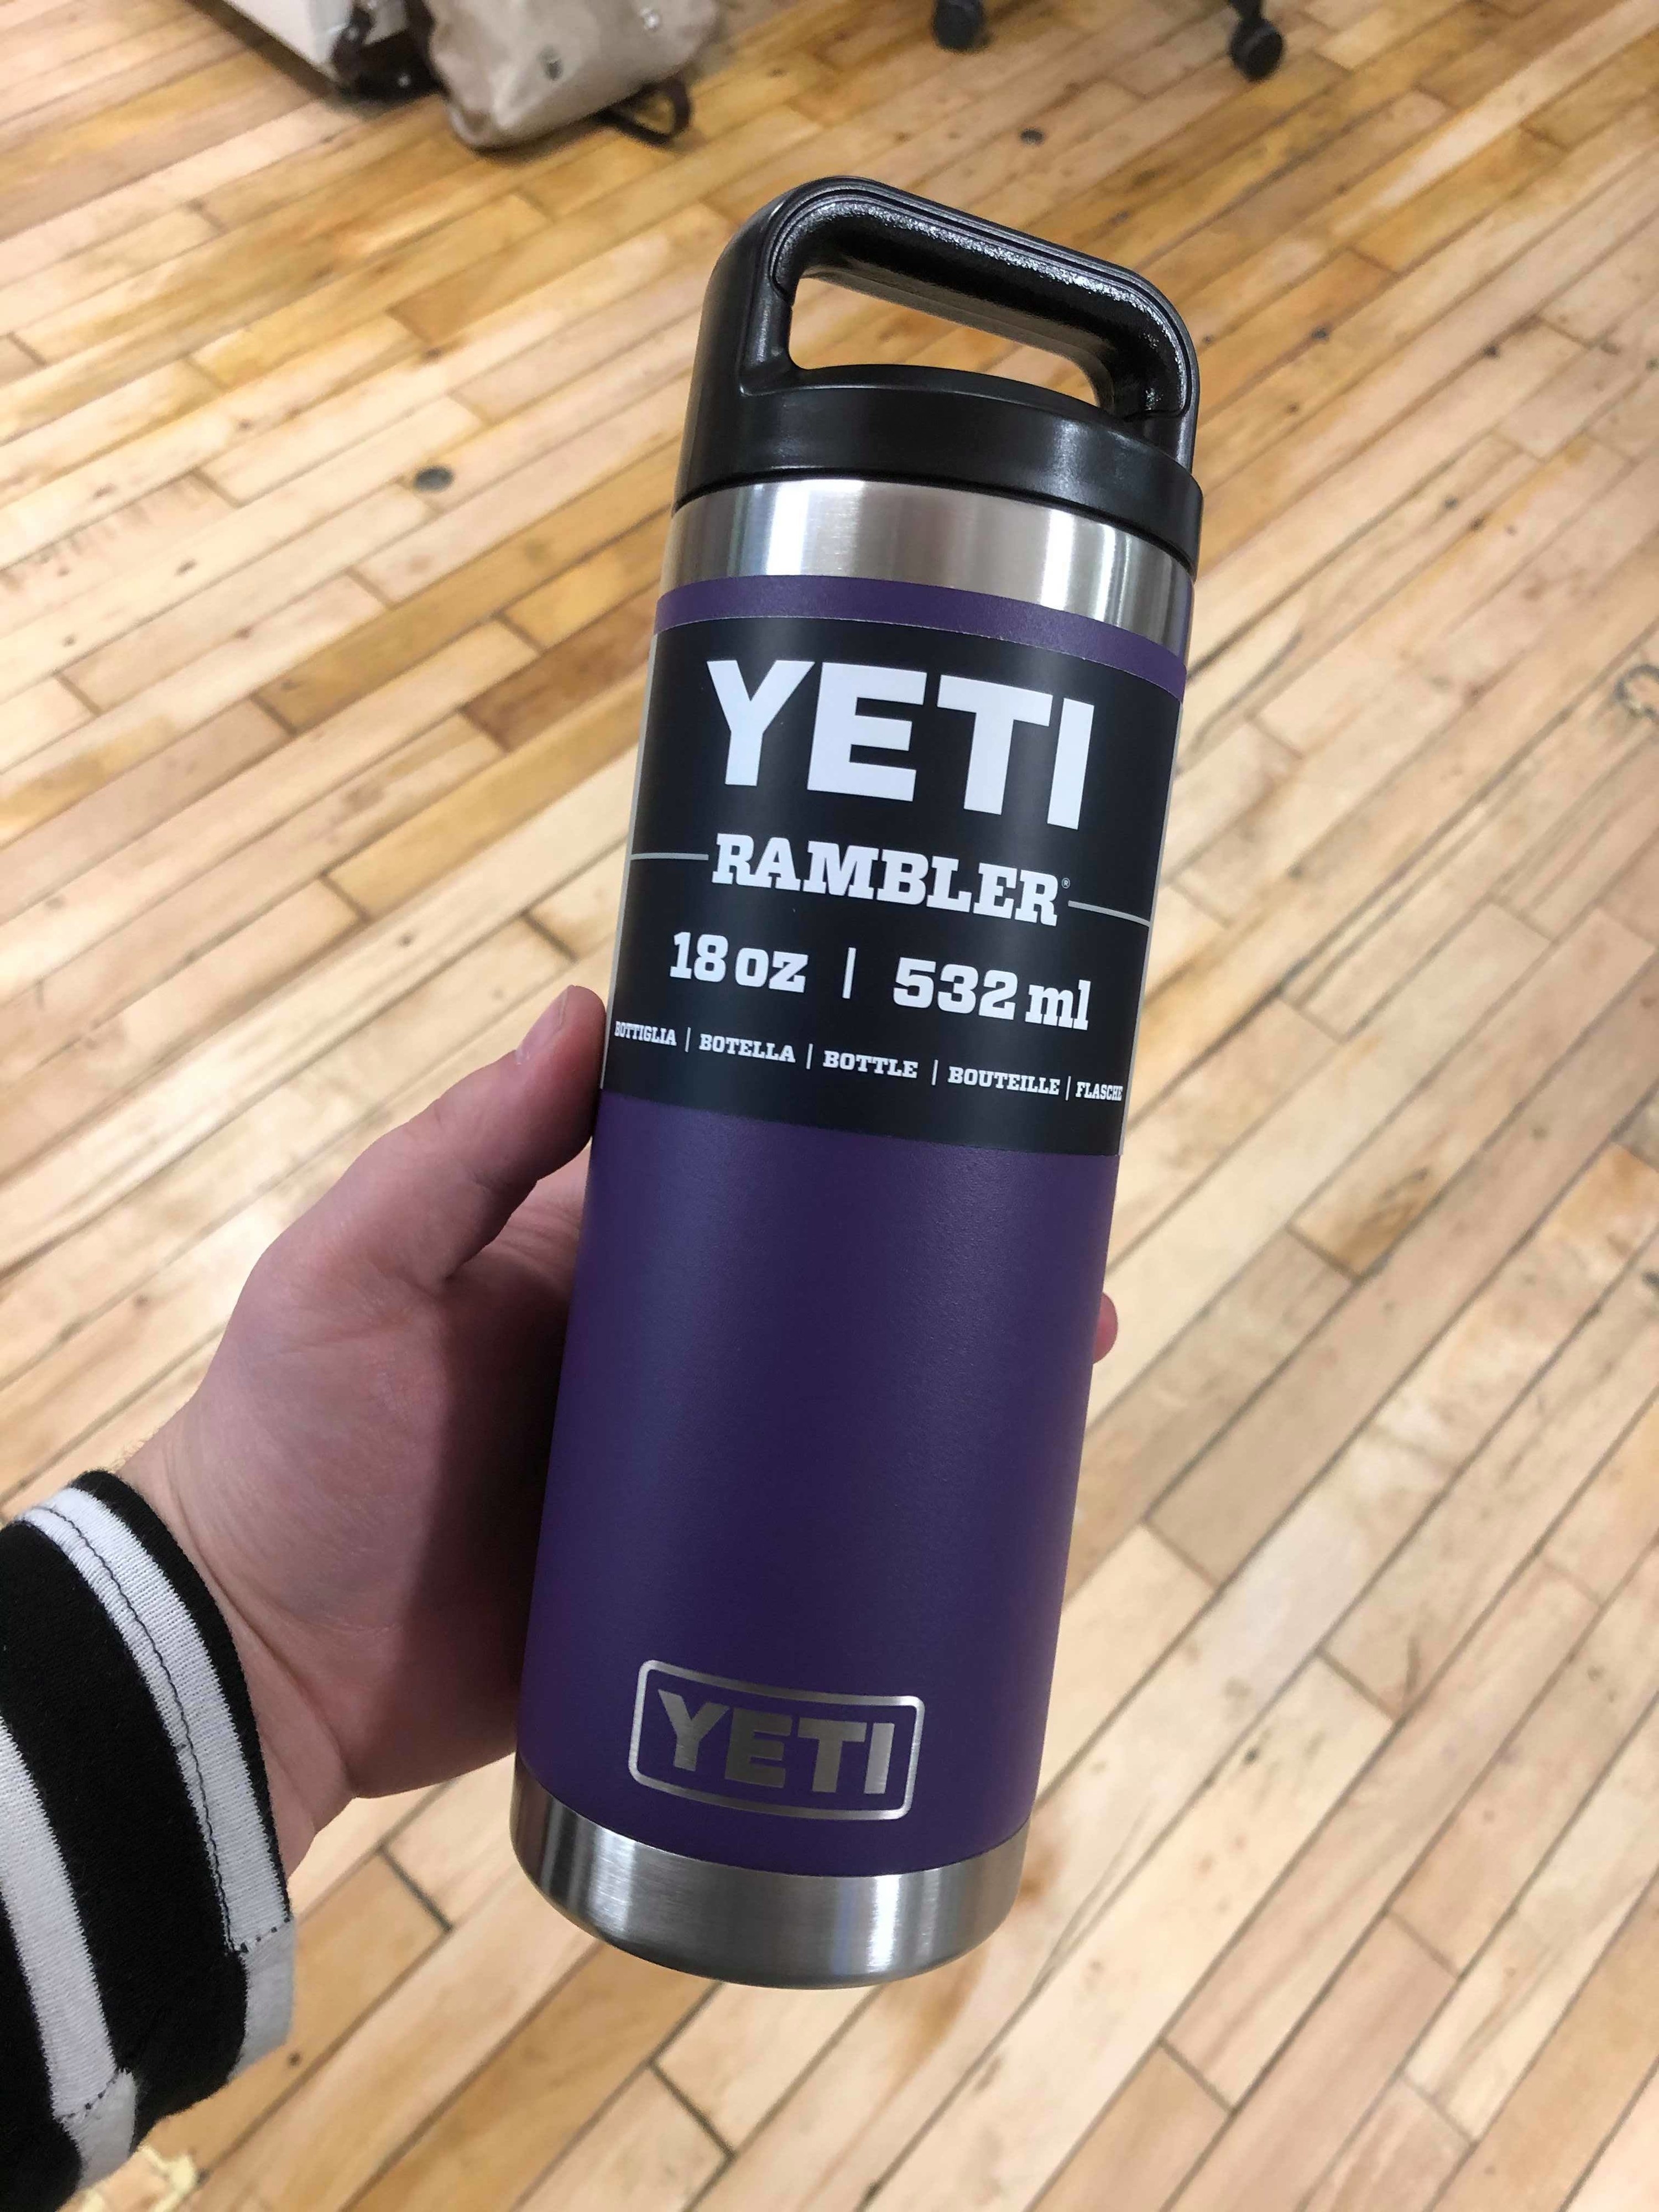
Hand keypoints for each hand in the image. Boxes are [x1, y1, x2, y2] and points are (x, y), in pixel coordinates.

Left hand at [124, 984, 1117, 1871]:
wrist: (256, 1663)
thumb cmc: (293, 1446)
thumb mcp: (356, 1273)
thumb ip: (461, 1153)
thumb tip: (590, 1010)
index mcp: (585, 1262)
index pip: (742, 1179)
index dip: (844, 1143)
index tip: (955, 1117)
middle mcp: (650, 1356)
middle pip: (819, 1298)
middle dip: (936, 1276)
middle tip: (1066, 1274)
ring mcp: (674, 1474)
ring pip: (836, 1420)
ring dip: (942, 1396)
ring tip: (1062, 1377)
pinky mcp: (685, 1588)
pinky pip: (808, 1547)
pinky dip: (893, 1527)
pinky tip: (985, 1516)